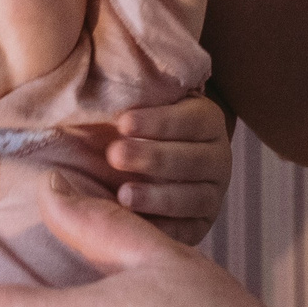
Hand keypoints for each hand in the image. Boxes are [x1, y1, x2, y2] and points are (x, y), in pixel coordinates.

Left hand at [107, 94, 231, 244]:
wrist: (158, 169)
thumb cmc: (137, 130)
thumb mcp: (140, 107)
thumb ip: (129, 96)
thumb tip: (88, 75)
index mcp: (207, 121)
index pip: (192, 120)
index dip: (159, 121)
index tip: (122, 122)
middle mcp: (218, 158)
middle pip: (191, 160)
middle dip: (152, 158)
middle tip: (115, 155)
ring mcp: (214, 194)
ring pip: (193, 197)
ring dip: (158, 197)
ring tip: (123, 196)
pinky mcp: (202, 225)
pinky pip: (188, 230)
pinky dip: (165, 229)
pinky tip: (138, 227)